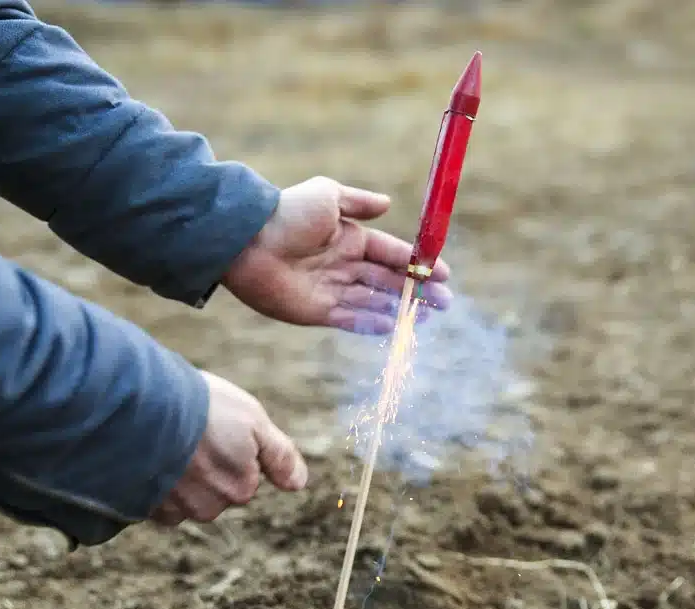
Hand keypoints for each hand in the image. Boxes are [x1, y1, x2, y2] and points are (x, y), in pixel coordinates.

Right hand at [150, 371, 306, 524]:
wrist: (143, 410)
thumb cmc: (203, 410)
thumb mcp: (253, 420)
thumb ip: (280, 456)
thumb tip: (300, 484)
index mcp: (241, 487)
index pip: (244, 475)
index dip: (231, 446)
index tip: (216, 428)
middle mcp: (210, 507)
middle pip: (214, 489)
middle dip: (205, 465)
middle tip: (191, 433)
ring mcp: (176, 510)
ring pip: (185, 494)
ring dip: (178, 473)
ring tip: (167, 440)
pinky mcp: (145, 508)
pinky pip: (156, 498)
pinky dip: (154, 481)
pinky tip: (150, 456)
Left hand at [221, 176, 452, 334]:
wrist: (249, 241)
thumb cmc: (288, 213)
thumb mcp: (327, 195)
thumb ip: (358, 202)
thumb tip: (387, 204)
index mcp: (349, 238)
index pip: (391, 253)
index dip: (416, 263)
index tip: (443, 273)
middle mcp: (343, 265)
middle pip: (388, 281)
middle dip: (417, 291)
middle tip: (445, 302)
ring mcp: (331, 290)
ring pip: (374, 302)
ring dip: (400, 310)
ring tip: (427, 317)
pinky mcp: (317, 311)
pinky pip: (351, 319)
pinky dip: (371, 323)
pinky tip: (393, 326)